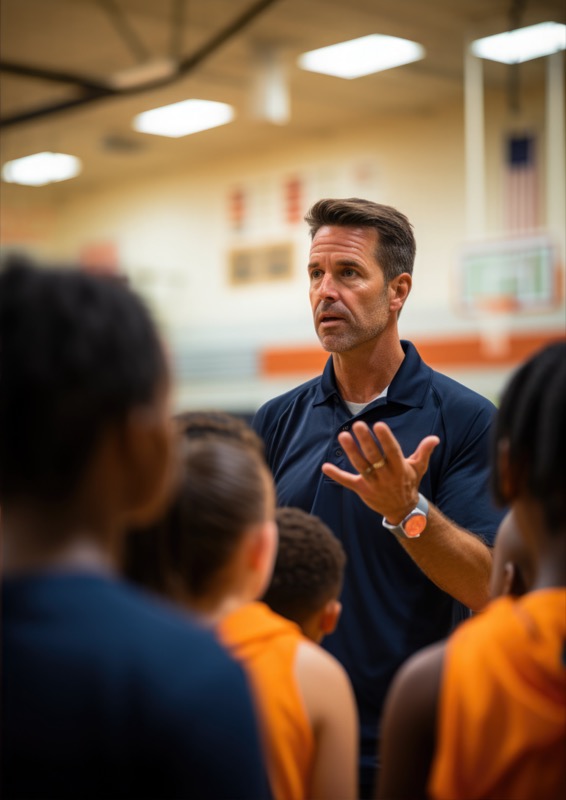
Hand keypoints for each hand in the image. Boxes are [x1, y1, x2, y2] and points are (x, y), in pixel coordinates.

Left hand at [321, 421, 438, 523]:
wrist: (403, 510)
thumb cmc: (409, 483)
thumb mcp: (419, 468)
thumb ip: (424, 452)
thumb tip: (434, 438)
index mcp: (399, 468)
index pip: (392, 451)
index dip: (386, 439)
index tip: (379, 424)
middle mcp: (386, 476)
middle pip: (374, 456)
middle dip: (366, 441)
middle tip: (358, 424)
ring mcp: (373, 484)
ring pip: (360, 466)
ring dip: (351, 451)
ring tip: (342, 435)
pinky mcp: (362, 490)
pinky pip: (347, 482)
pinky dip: (336, 474)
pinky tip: (325, 466)